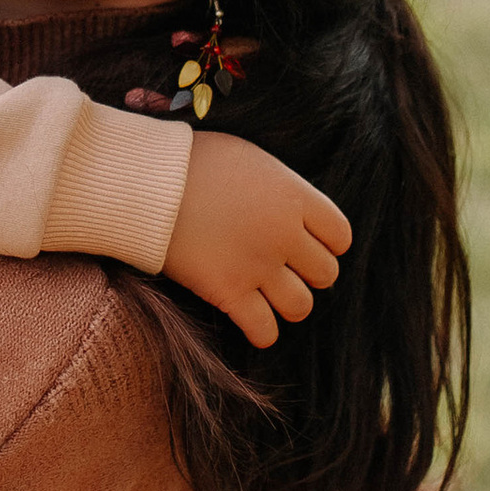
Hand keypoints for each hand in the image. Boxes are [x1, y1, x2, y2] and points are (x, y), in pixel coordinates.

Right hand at [162, 128, 352, 351]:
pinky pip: (264, 330)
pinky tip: (251, 320)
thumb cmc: (192, 161)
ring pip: (301, 306)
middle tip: (283, 268)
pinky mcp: (228, 292)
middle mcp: (284, 234)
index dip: (327, 244)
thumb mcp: (249, 159)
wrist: (149, 181)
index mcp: (294, 196)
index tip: (306, 244)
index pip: (340, 235)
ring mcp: (258, 265)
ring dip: (287, 303)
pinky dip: (262, 331)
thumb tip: (290, 206)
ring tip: (267, 294)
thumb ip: (279, 187)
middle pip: (326, 273)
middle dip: (308, 274)